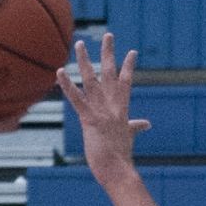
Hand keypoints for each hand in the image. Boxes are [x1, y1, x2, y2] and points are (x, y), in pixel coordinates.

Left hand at [56, 32, 151, 190]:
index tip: (131, 52)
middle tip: (107, 34)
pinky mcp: (89, 120)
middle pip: (110, 73)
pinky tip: (59, 73)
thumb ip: (135, 127)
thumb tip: (146, 124)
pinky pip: (76, 99)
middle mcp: (112, 105)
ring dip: (84, 61)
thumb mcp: (128, 137)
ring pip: (91, 80)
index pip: (125, 82)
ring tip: (79, 44)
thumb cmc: (120, 157)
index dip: (128, 67)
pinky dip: (66, 86)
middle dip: (109, 53)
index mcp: (121, 109)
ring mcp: (101, 111)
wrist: (118, 170)